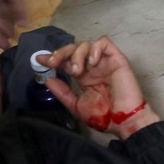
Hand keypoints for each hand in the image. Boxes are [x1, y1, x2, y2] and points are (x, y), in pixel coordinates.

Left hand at [40, 37, 159, 139]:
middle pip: (73, 49)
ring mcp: (104, 62)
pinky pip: (104, 42)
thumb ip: (63, 92)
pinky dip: (94, 48)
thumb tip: (48, 80)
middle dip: (60, 53)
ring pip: (86, 44)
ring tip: (77, 71)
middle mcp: (92, 67)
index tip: (39, 60)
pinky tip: (91, 62)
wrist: (124, 121)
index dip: (53, 58)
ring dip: (76, 55)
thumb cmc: (104, 116)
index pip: (65, 62)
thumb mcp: (77, 105)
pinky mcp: (116, 58)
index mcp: (83, 77)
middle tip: (53, 62)